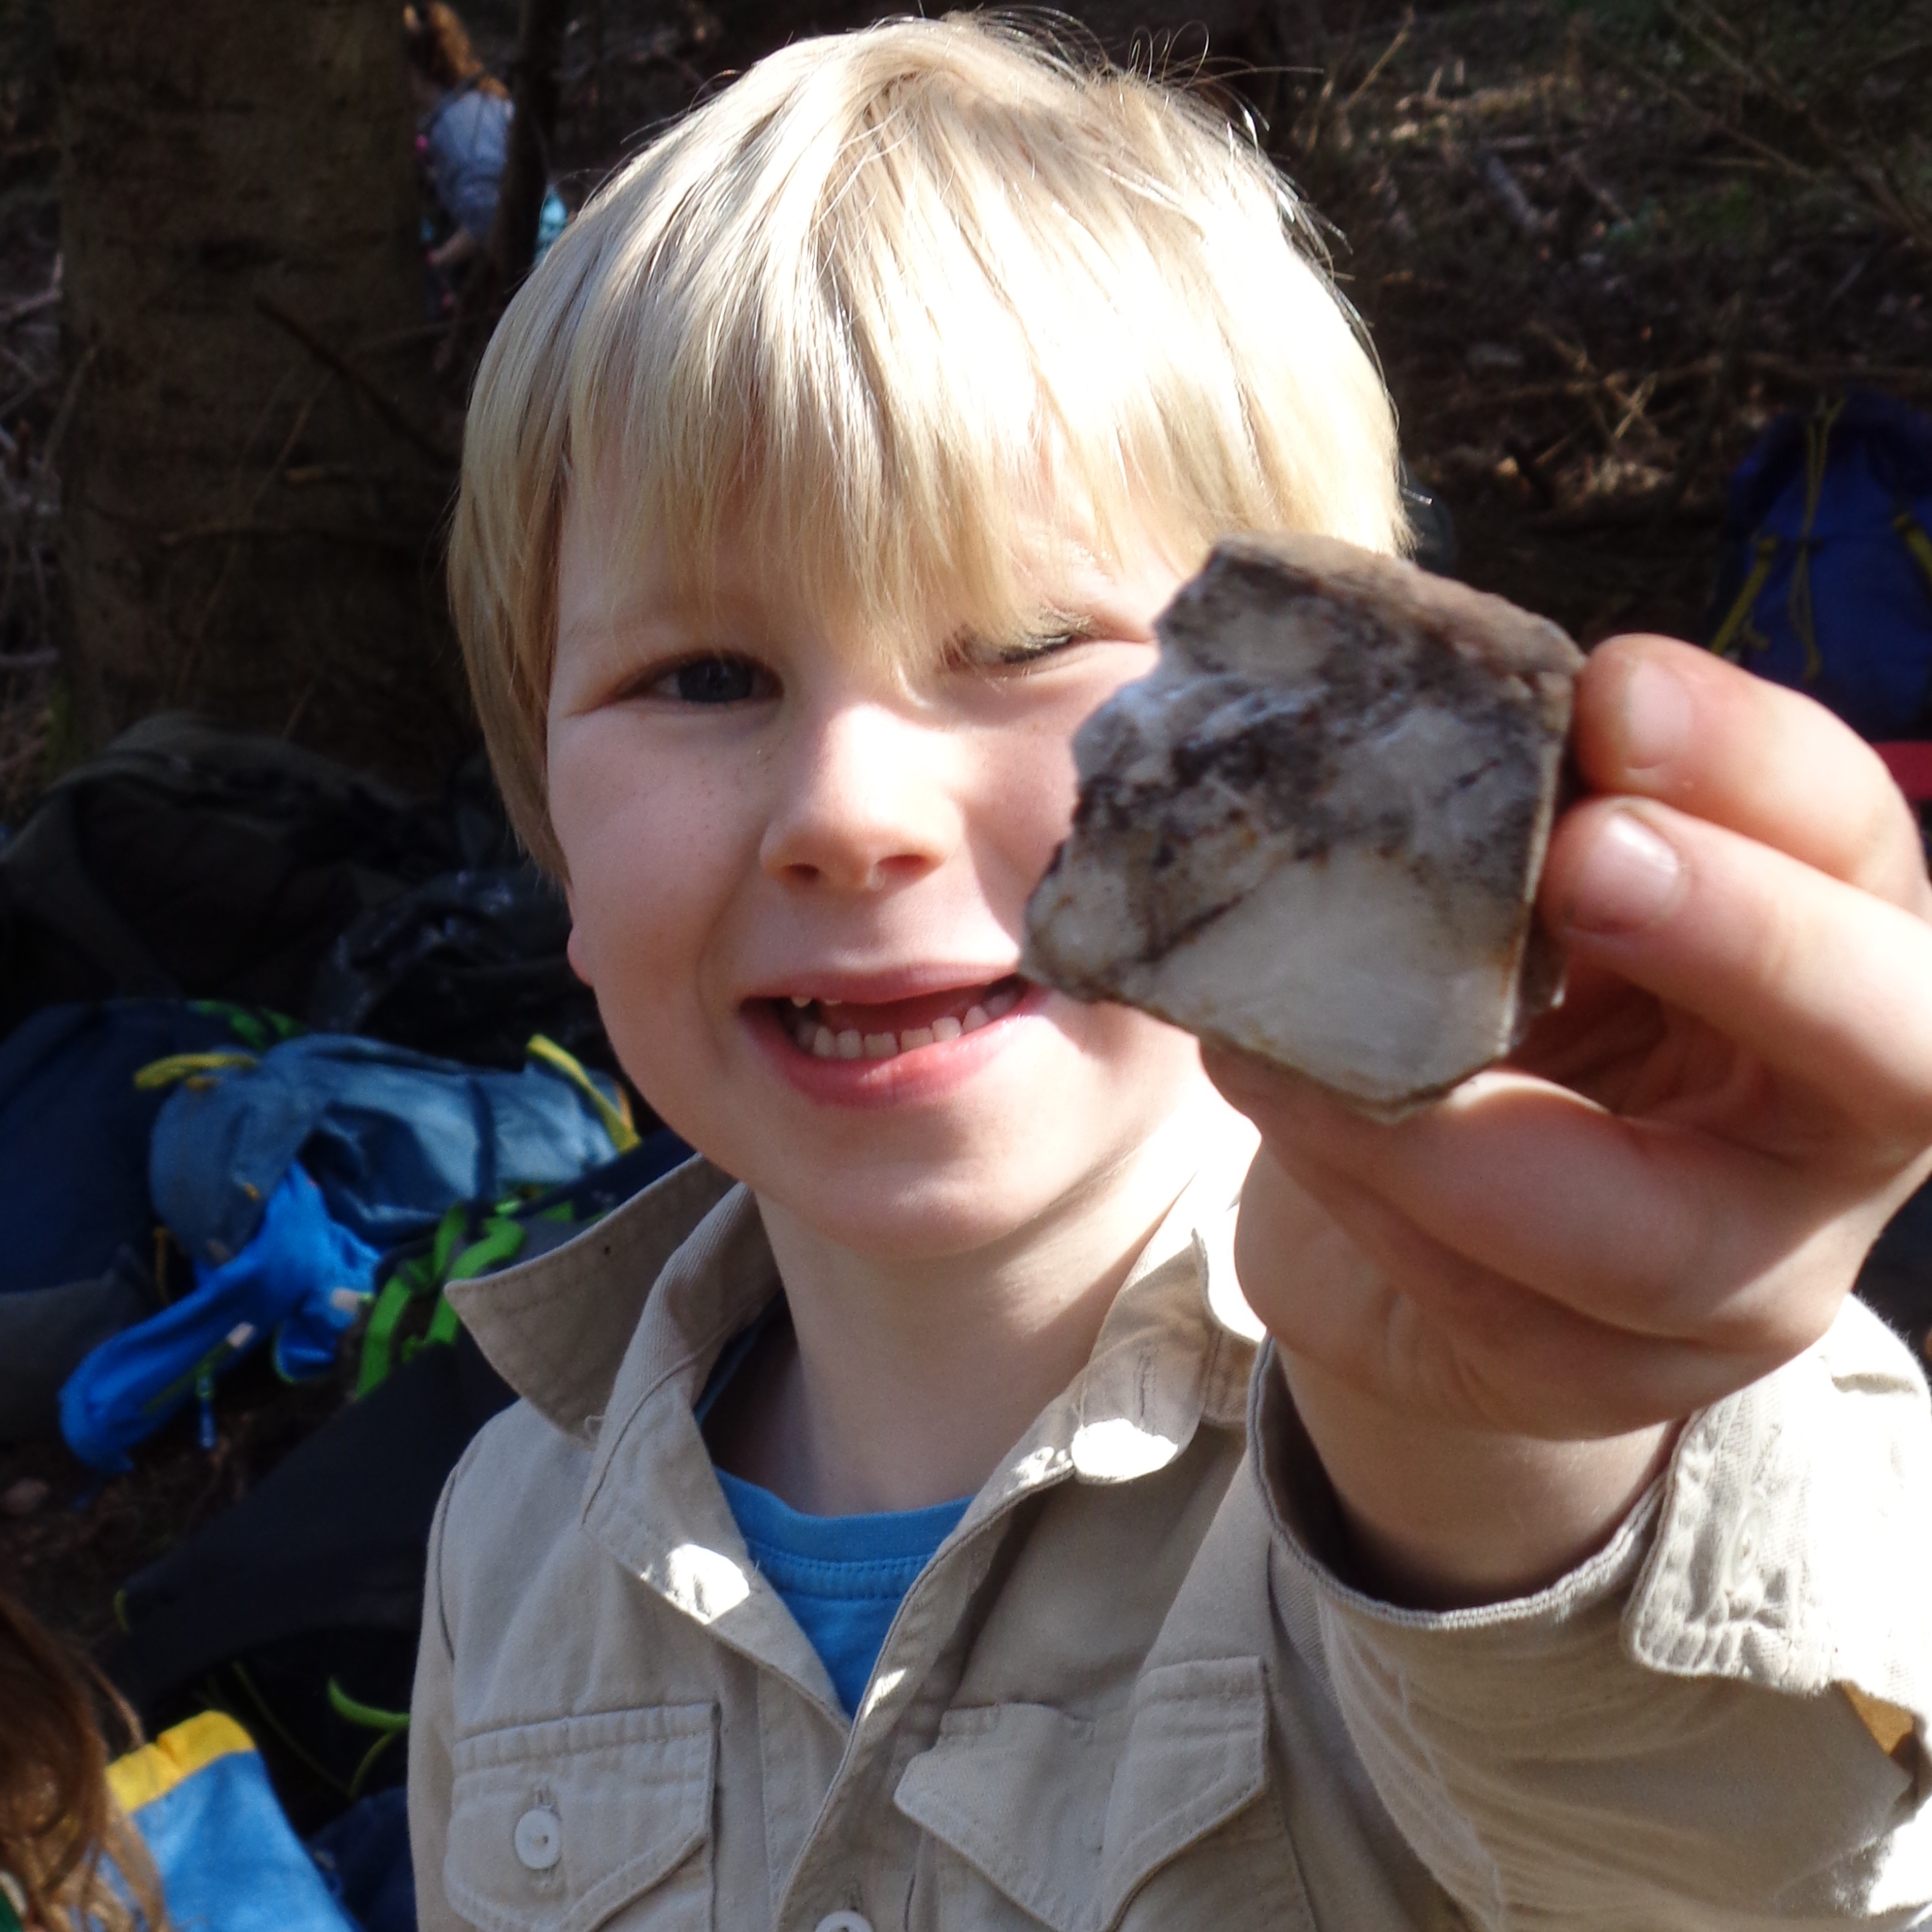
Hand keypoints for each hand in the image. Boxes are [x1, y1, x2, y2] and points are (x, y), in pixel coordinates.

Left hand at [1209, 635, 1931, 1595]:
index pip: (1860, 849)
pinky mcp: (1590, 1373)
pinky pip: (1484, 1299)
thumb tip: (1406, 694)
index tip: (1613, 690)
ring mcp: (1731, 1284)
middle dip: (1753, 941)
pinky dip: (1359, 1179)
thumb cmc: (1507, 1004)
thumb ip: (1527, 815)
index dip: (1757, 766)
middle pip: (1902, 1058)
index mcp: (1841, 953)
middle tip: (1592, 853)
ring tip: (1301, 1022)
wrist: (1440, 1218)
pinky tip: (1261, 1079)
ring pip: (1651, 1240)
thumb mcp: (1532, 893)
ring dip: (1458, 1119)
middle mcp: (1829, 1128)